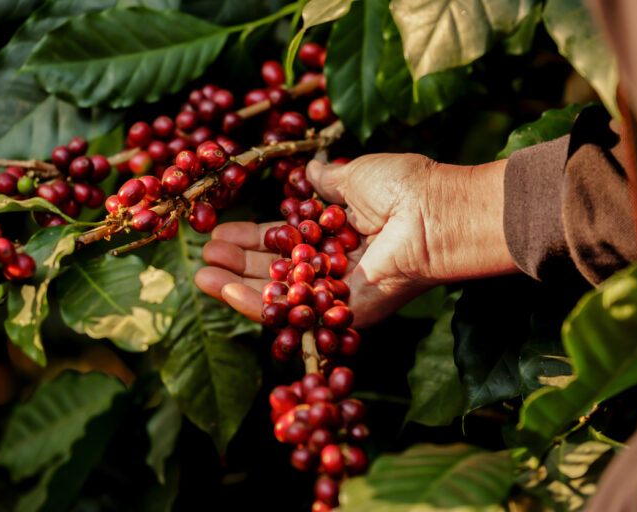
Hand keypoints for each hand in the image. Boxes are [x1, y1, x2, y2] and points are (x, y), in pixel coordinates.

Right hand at [194, 154, 516, 327]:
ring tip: (201, 275)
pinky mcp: (346, 313)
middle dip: (237, 264)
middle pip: (276, 270)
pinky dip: (259, 303)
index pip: (284, 240)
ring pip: (280, 295)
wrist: (434, 211)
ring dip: (237, 286)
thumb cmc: (403, 187)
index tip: (220, 232)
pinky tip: (224, 290)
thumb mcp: (354, 176)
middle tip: (202, 256)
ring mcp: (339, 292)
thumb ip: (327, 181)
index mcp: (337, 234)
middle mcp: (336, 265)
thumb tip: (310, 169)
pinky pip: (297, 311)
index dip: (252, 236)